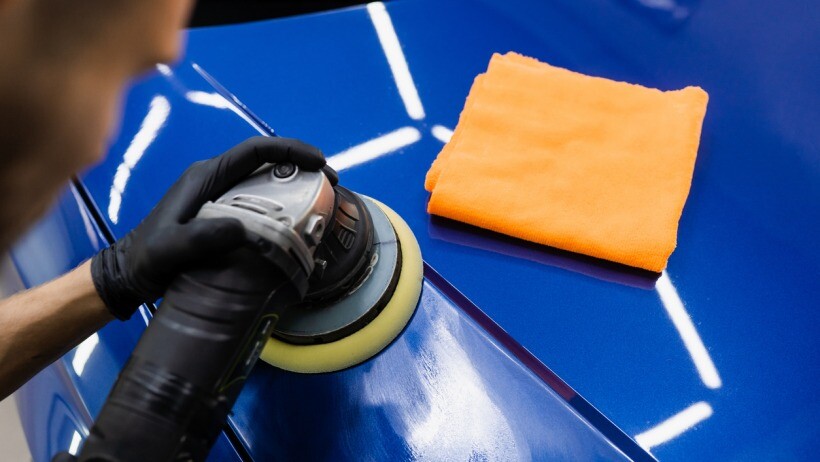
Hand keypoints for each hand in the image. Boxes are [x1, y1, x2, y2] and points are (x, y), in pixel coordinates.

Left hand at [91, 136, 324, 319]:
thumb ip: (201, 237)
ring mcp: (218, 195)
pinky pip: (259, 201)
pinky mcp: (222, 213)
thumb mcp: (169, 249)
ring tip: (322, 200)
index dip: (289, 150)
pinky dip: (284, 204)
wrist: (127, 274)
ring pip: (265, 181)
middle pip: (266, 162)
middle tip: (330, 183)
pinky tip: (298, 221)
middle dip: (302, 166)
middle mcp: (214, 180)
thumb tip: (243, 227)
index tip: (318, 162)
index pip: (253, 151)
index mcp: (205, 177)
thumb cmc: (145, 260)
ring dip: (296, 185)